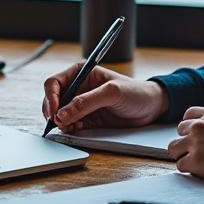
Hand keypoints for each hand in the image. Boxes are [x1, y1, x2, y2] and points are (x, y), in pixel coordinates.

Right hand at [42, 64, 168, 132]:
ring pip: (60, 114)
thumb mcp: (111, 93)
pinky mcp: (88, 119)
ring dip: (61, 122)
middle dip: (53, 112)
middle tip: (59, 123)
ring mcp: (82, 104)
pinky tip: (74, 130)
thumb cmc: (135, 92)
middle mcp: (78, 88)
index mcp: (81, 73)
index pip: (54, 83)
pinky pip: (71, 124)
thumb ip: (86, 102)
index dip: (51, 97)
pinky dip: (69, 129)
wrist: (152, 108)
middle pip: (53, 100)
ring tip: (68, 128)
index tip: (55, 112)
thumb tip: (62, 114)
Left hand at [167, 107, 203, 184]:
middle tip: (202, 153)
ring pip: (174, 149)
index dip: (191, 129)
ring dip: (185, 156)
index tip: (197, 138)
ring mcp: (196, 142)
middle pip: (179, 133)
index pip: (187, 116)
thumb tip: (201, 135)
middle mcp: (200, 125)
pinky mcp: (195, 160)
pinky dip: (190, 169)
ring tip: (202, 162)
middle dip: (187, 143)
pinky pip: (180, 165)